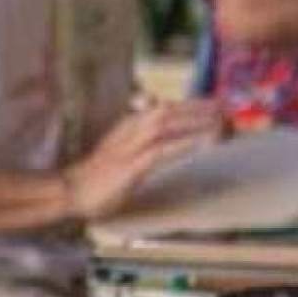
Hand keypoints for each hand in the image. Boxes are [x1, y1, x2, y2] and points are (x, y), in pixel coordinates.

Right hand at [61, 100, 227, 221]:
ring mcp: (130, 147)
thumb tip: (155, 118)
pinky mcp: (130, 167)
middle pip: (169, 111)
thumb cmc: (96, 177)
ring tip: (221, 122)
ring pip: (167, 125)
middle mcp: (130, 130)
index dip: (192, 105)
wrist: (70, 191)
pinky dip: (185, 144)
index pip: (164, 107)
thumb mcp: (121, 151)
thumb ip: (139, 136)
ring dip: (196, 122)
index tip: (217, 105)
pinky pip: (162, 151)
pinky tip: (204, 144)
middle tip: (227, 109)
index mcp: (129, 125)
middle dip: (199, 108)